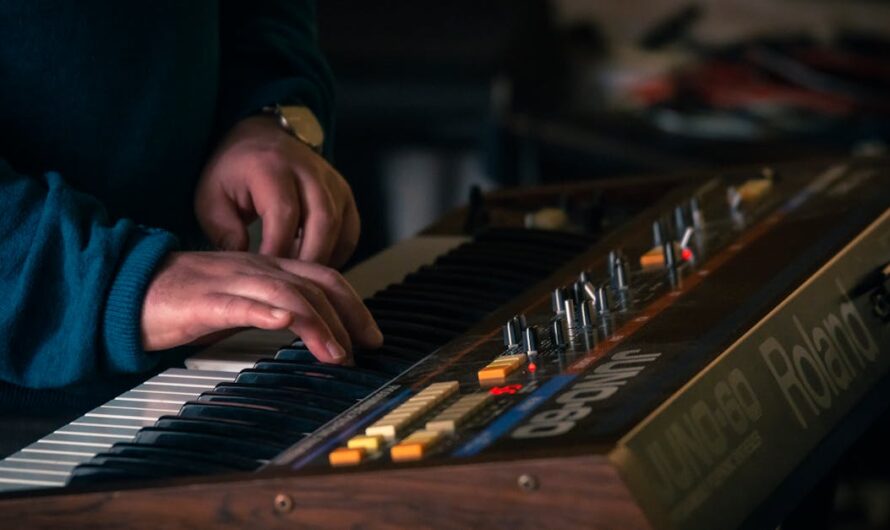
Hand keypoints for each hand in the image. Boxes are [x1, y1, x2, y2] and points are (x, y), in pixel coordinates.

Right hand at [141, 252, 382, 363]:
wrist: (125, 289)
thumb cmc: (180, 299)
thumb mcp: (236, 302)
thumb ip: (268, 309)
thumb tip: (301, 332)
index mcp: (264, 269)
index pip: (322, 279)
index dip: (352, 305)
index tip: (370, 336)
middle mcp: (255, 269)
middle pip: (315, 284)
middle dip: (348, 317)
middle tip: (365, 348)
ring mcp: (231, 281)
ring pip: (286, 294)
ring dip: (317, 325)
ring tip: (335, 353)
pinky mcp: (202, 300)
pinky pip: (238, 303)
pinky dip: (264, 312)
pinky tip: (283, 324)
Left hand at [195, 116, 359, 266]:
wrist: (261, 139)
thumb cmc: (234, 172)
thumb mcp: (211, 197)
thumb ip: (224, 232)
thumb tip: (248, 266)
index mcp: (272, 167)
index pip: (284, 215)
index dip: (277, 250)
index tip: (265, 276)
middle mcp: (309, 171)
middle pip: (322, 222)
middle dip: (307, 260)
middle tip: (289, 286)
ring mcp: (331, 182)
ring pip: (339, 228)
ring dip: (321, 259)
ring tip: (298, 278)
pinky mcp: (344, 195)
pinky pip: (349, 233)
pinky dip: (335, 255)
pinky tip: (313, 266)